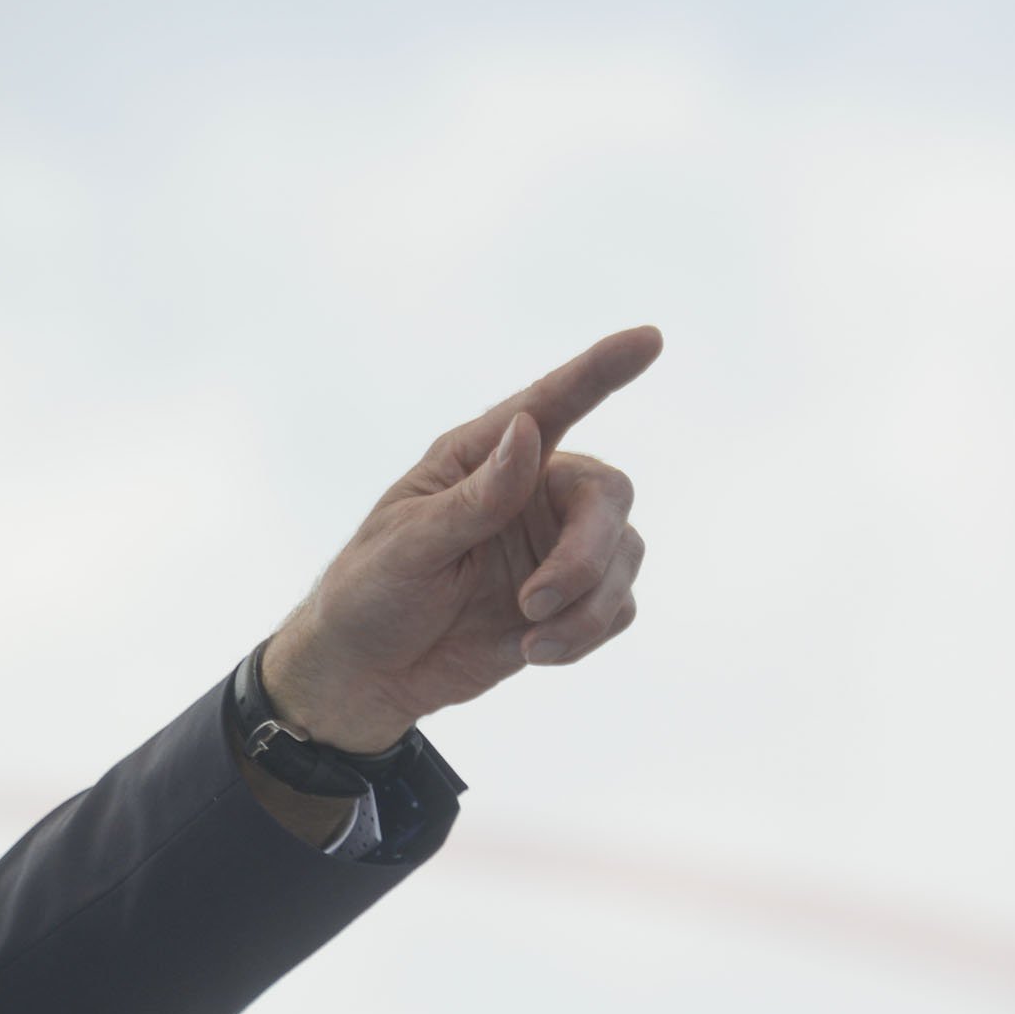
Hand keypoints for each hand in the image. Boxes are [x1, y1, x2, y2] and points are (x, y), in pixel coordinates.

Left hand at [260, 327, 661, 750]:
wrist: (366, 674)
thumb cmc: (370, 591)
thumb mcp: (409, 544)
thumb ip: (475, 497)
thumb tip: (528, 430)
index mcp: (482, 458)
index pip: (550, 405)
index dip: (602, 370)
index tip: (649, 339)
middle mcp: (530, 493)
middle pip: (608, 495)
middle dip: (587, 553)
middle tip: (536, 603)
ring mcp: (554, 548)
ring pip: (624, 555)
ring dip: (588, 606)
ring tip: (531, 643)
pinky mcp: (568, 603)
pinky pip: (616, 607)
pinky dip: (587, 634)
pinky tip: (533, 652)